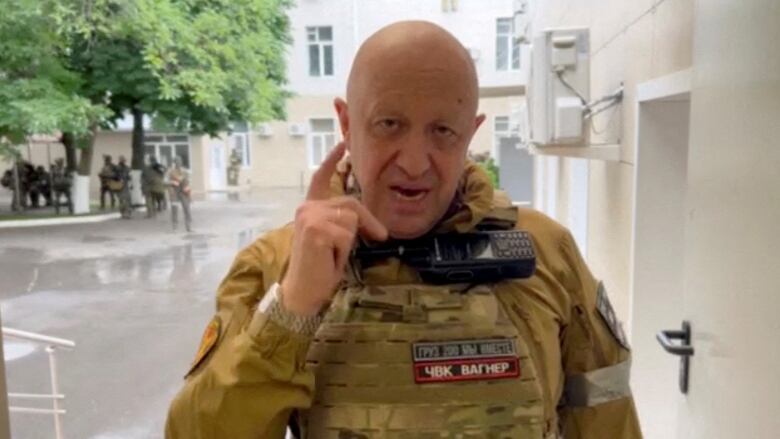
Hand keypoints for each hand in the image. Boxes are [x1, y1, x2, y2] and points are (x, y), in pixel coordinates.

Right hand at [280, 142, 387, 316]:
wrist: (302, 292)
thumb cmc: (319, 269)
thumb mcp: (334, 240)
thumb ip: (343, 222)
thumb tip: (369, 220)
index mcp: (310, 209)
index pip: (321, 178)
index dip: (332, 160)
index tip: (343, 144)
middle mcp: (307, 209)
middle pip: (350, 204)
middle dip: (369, 222)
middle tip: (380, 236)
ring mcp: (310, 217)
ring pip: (351, 220)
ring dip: (351, 242)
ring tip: (333, 256)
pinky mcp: (317, 229)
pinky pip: (348, 235)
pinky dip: (345, 251)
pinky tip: (330, 260)